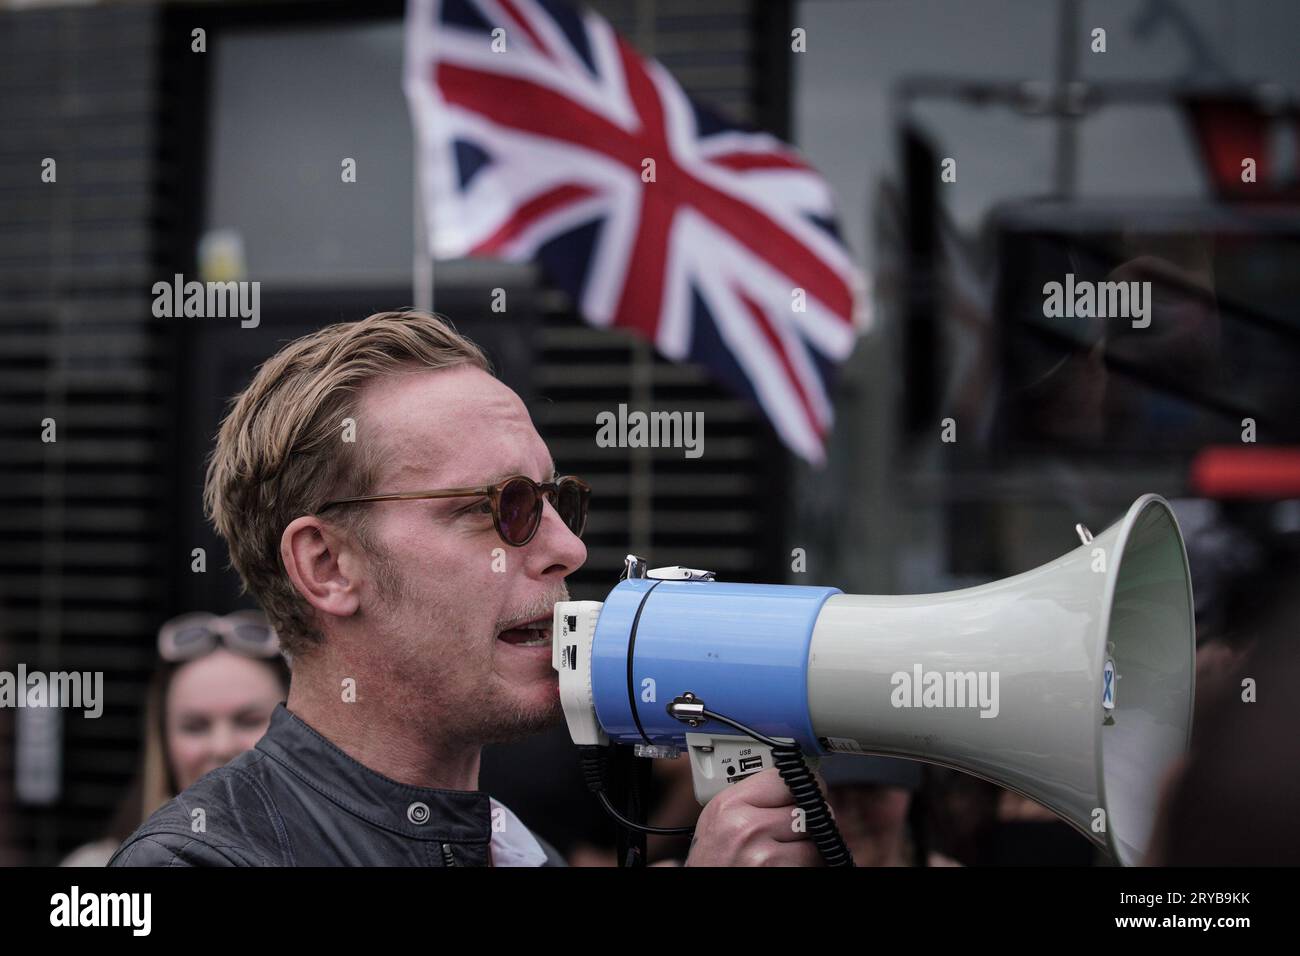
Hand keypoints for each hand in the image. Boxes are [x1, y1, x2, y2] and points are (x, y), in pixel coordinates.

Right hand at [683, 767, 822, 866]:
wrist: (701, 890)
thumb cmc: (712, 859)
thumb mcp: (719, 818)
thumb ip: (752, 798)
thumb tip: (793, 786)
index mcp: (730, 805)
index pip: (784, 780)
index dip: (801, 787)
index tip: (808, 792)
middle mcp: (747, 827)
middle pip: (805, 809)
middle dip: (808, 819)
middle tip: (797, 828)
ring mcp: (764, 854)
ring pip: (815, 838)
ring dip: (810, 845)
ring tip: (789, 850)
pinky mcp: (779, 872)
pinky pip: (813, 862)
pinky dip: (807, 863)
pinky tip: (787, 863)